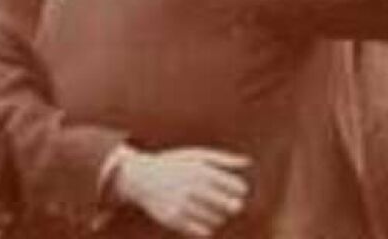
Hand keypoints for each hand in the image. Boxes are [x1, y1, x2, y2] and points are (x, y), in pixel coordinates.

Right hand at [114, 146, 249, 237]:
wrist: (139, 177)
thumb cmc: (174, 163)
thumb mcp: (198, 155)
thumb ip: (223, 159)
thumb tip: (248, 163)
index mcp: (203, 171)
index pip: (235, 186)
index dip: (240, 190)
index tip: (238, 190)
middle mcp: (194, 188)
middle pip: (230, 205)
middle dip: (234, 206)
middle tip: (233, 205)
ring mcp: (183, 204)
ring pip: (217, 219)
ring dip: (220, 216)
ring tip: (216, 212)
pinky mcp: (173, 219)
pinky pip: (201, 231)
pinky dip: (207, 227)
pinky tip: (205, 221)